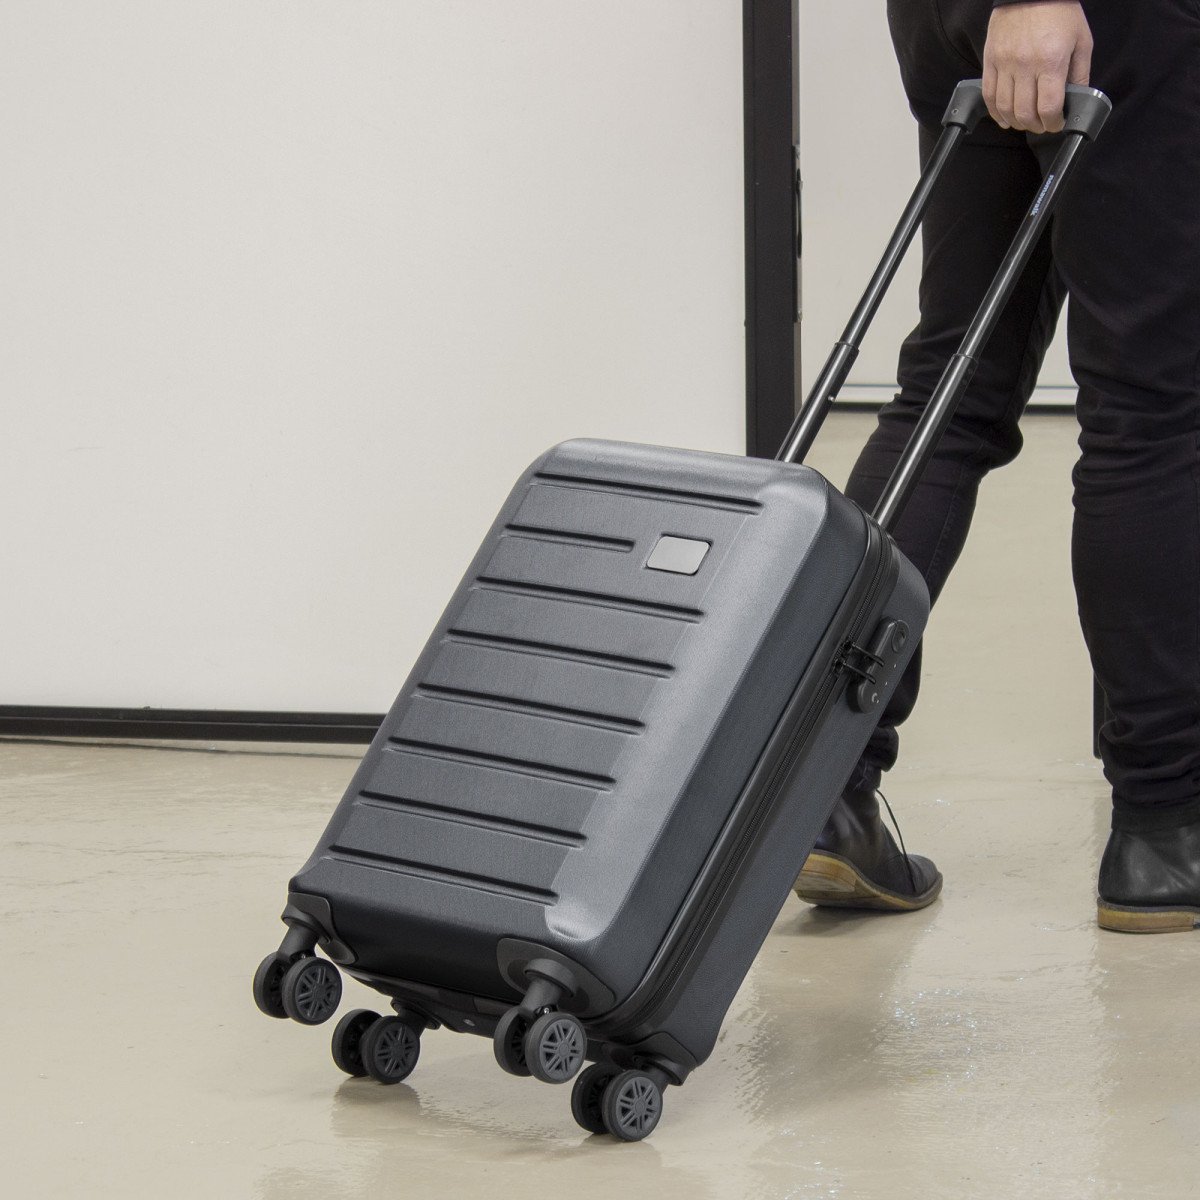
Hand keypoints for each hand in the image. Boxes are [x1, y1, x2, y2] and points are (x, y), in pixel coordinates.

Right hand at [983, 1, 1092, 133]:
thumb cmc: (1058, 11)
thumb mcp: (1081, 40)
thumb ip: (1080, 73)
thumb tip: (1076, 99)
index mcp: (1051, 61)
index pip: (1048, 107)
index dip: (1053, 123)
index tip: (1057, 124)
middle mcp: (1025, 66)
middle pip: (1025, 113)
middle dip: (1035, 126)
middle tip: (1042, 125)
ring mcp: (1004, 65)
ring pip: (1005, 109)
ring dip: (1016, 122)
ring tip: (1025, 121)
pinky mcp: (990, 62)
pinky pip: (989, 96)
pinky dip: (995, 112)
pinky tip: (1004, 117)